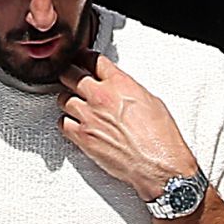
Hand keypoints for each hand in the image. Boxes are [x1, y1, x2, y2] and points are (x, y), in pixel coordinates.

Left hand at [57, 58, 197, 199]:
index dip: (84, 58)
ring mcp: (89, 116)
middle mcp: (101, 96)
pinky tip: (74, 124)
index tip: (81, 60)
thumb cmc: (160, 139)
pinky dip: (66, 123)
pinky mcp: (83, 137)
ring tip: (74, 105)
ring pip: (62, 99)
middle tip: (71, 78)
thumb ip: (128, 90)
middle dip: (70, 75)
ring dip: (67, 100)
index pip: (92, 59)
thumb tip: (121, 88)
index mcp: (119, 83)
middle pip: (70, 74)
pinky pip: (62, 123)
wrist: (159, 165)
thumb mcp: (151, 101)